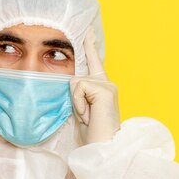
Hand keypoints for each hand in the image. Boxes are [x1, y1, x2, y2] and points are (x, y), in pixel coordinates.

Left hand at [70, 26, 120, 143]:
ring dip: (76, 103)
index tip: (88, 30)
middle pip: (75, 78)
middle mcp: (107, 82)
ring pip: (75, 83)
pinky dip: (79, 104)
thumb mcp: (82, 110)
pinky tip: (89, 114)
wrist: (104, 148)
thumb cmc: (93, 134)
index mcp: (103, 86)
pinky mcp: (105, 89)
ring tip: (89, 116)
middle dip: (74, 100)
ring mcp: (107, 85)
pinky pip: (78, 88)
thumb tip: (70, 82)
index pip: (94, 61)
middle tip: (88, 117)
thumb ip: (79, 95)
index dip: (90, 45)